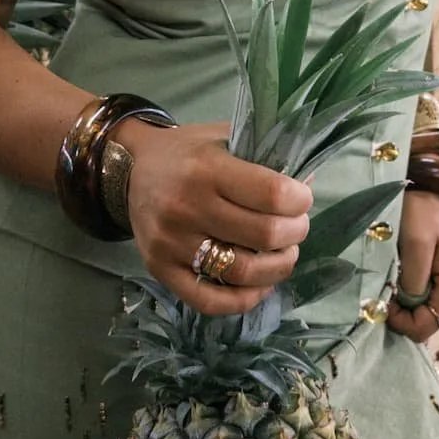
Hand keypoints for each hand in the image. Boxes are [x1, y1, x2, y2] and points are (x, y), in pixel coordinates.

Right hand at [121, 119, 310, 315]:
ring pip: (243, 273)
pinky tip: (259, 284)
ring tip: (284, 254)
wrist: (130, 169)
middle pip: (263, 234)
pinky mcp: (160, 270)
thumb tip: (308, 181)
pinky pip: (209, 300)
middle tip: (297, 227)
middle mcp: (186, 207)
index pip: (271, 194)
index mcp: (206, 168)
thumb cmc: (186, 152)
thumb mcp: (223, 137)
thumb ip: (263, 157)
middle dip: (295, 233)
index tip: (302, 199)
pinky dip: (244, 300)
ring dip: (278, 267)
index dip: (300, 200)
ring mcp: (171, 243)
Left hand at [385, 186, 438, 343]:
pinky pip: (425, 297)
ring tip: (394, 271)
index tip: (380, 297)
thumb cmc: (425, 209)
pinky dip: (408, 289)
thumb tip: (404, 307)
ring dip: (403, 298)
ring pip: (423, 310)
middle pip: (424, 321)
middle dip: (401, 308)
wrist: (435, 187)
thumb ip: (412, 279)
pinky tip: (402, 269)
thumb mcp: (415, 241)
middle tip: (385, 281)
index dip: (398, 319)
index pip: (424, 327)